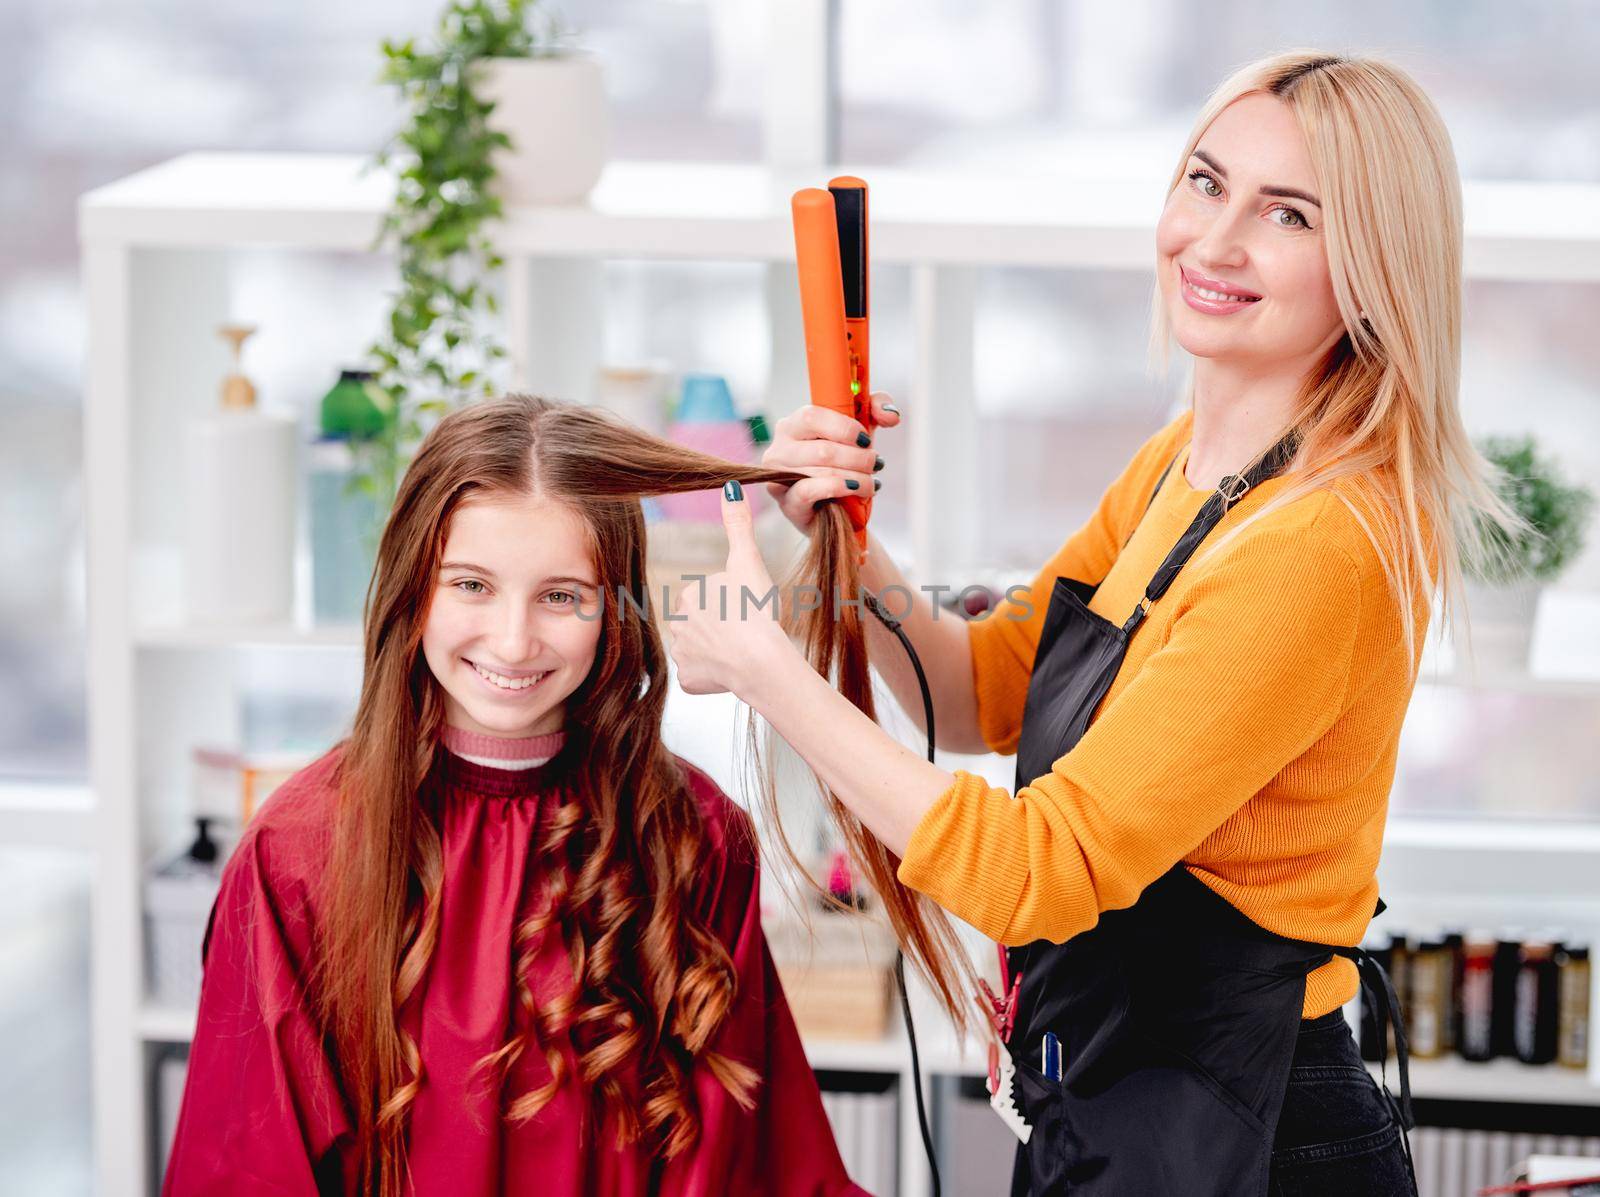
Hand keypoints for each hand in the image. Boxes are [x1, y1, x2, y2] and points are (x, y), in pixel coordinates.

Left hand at [668, 481, 798, 697]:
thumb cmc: (757, 610)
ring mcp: (681, 655)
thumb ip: (738, 525)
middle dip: (722, 627)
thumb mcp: (748, 561)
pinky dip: (716, 677)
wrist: (761, 661)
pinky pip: (701, 677)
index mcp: (688, 594)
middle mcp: (676, 624)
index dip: (733, 603)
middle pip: (703, 623)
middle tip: (745, 630)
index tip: (745, 609)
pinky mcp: (688, 681)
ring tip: (741, 651)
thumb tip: (729, 485)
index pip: (710, 597)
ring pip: (702, 650)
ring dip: (719, 652)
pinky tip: (731, 672)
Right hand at [761, 392, 900, 535]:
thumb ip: (876, 409)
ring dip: (856, 477)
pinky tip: (853, 489)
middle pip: (823, 450)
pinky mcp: (787, 504)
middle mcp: (780, 449)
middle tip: (875, 464)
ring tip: (871, 483)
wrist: (837, 508)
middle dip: (859, 459)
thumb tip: (891, 415)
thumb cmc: (843, 463)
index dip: (844, 428)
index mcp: (793, 425)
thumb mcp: (860, 430)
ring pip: (821, 471)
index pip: (812, 417)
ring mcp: (779, 478)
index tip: (866, 439)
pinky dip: (837, 488)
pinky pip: (809, 491)